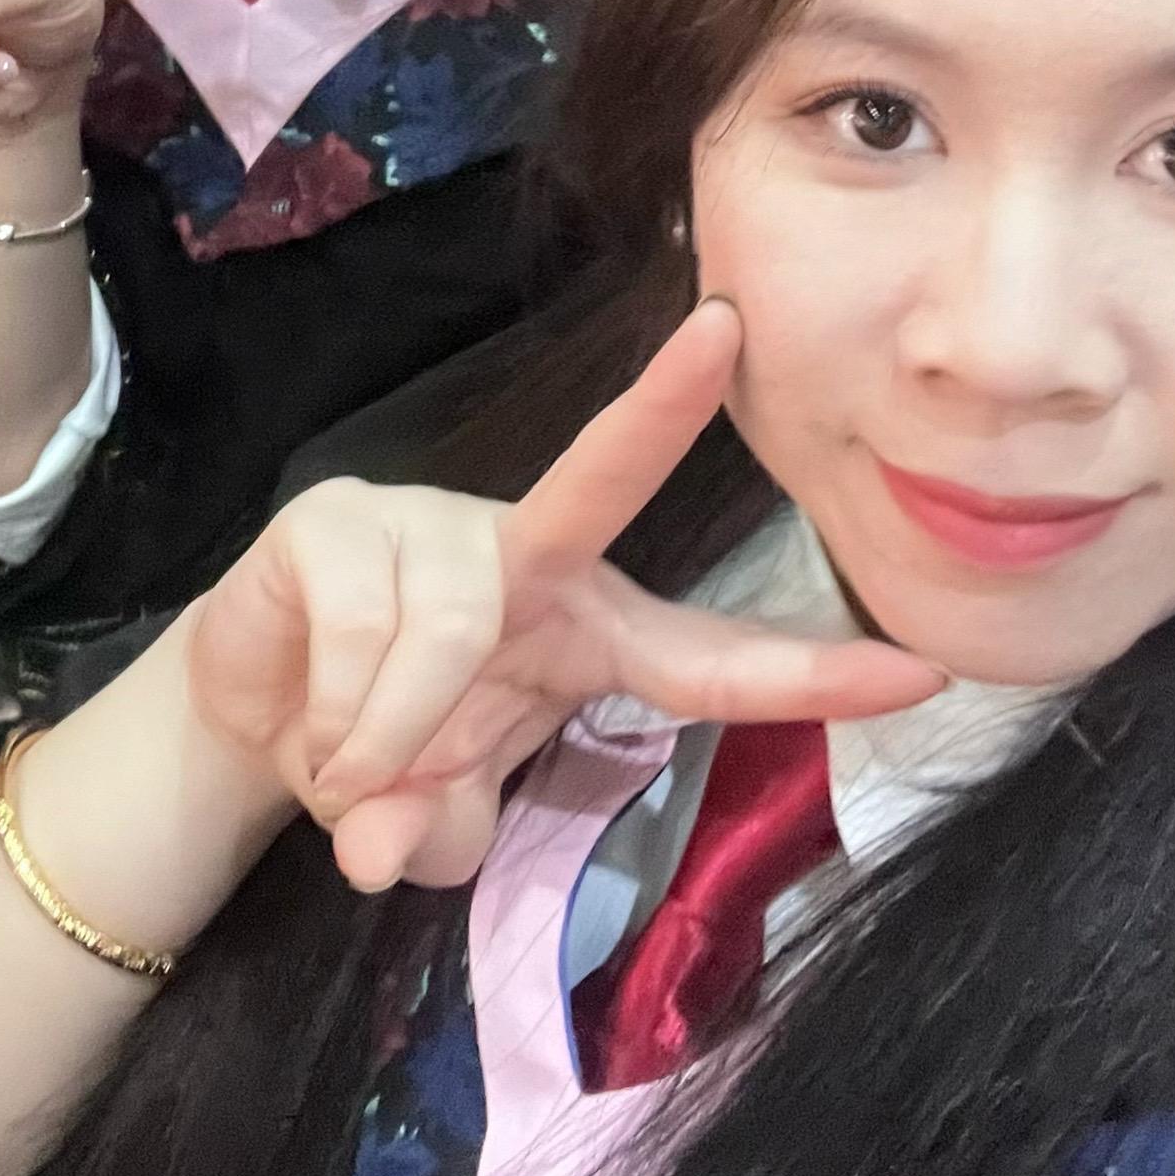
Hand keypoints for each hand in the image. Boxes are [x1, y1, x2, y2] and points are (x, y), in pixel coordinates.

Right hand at [186, 299, 943, 892]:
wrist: (251, 709)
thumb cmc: (380, 746)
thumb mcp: (429, 823)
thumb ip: (433, 838)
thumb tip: (382, 848)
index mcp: (585, 633)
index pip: (709, 658)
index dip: (810, 673)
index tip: (923, 671)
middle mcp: (522, 557)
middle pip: (605, 477)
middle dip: (665, 404)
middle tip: (722, 327)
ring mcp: (427, 523)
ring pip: (448, 630)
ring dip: (393, 736)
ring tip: (352, 768)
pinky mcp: (337, 518)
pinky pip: (363, 628)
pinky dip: (340, 714)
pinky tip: (316, 720)